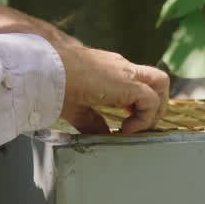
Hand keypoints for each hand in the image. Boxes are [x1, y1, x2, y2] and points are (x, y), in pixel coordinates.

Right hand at [0, 0, 166, 133]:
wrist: (44, 70)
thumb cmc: (51, 83)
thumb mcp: (76, 106)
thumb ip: (92, 121)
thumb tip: (103, 137)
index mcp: (108, 70)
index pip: (136, 82)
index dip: (139, 105)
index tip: (128, 126)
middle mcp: (120, 66)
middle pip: (156, 78)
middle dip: (156, 104)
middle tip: (139, 126)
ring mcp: (125, 71)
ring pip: (161, 83)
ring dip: (155, 109)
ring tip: (135, 128)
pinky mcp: (127, 81)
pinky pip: (151, 100)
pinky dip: (145, 118)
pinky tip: (124, 130)